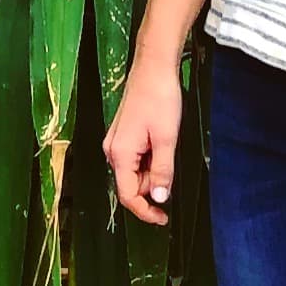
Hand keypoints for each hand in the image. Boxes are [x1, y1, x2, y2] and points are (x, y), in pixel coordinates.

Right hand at [104, 59, 182, 226]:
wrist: (154, 67)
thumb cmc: (160, 99)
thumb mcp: (166, 139)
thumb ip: (162, 171)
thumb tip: (159, 199)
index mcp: (120, 154)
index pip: (127, 195)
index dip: (145, 211)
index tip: (163, 218)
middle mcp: (112, 150)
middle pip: (130, 183)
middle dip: (151, 186)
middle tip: (172, 171)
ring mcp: (116, 141)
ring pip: (134, 171)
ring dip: (152, 171)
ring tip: (168, 149)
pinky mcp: (123, 134)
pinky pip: (135, 158)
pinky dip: (149, 160)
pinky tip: (161, 144)